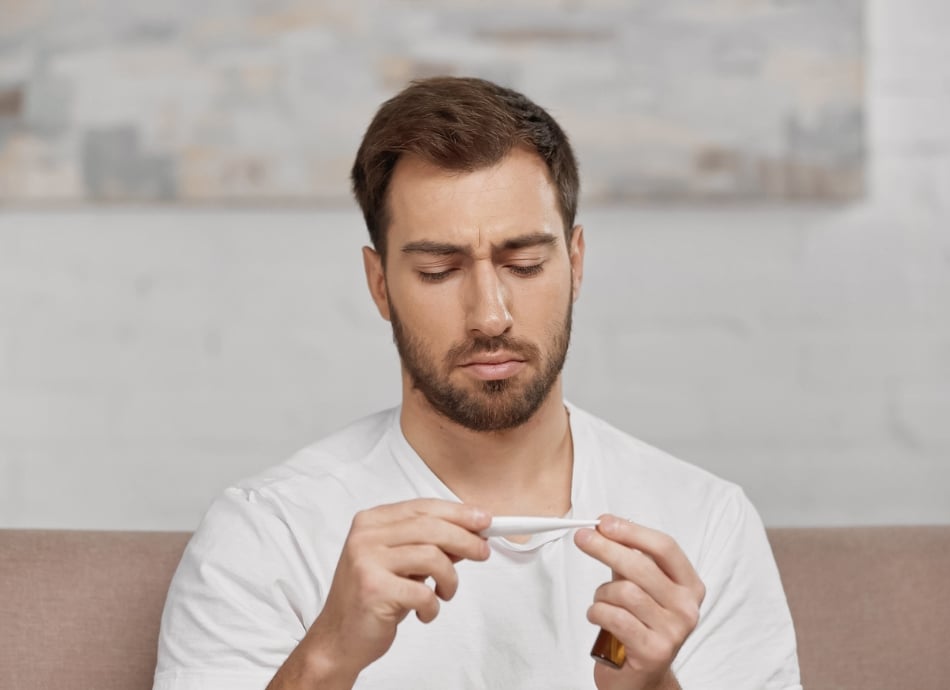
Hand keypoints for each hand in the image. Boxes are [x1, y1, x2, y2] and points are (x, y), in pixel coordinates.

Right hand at [268, 499, 490, 688]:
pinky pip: (423, 592)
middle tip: (483, 552)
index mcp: (372, 521)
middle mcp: (366, 536)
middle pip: (431, 527)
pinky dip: (433, 605)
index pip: (423, 507)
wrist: (338, 638)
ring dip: (450, 579)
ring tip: (444, 593)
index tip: (484, 520)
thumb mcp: (402, 562)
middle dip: (466, 540)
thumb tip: (471, 531)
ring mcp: (366, 561)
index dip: (458, 512)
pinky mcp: (373, 589)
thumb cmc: (373, 598)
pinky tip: (424, 612)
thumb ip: (429, 544)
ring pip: (433, 556)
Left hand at [574, 516, 704, 689]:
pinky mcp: (653, 651)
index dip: (632, 531)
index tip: (604, 522)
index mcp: (689, 586)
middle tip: (583, 538)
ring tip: (600, 602)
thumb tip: (604, 527)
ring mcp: (673, 631)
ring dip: (602, 593)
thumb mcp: (640, 588)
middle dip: (605, 548)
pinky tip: (598, 617)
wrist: (642, 678)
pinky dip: (597, 612)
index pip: (664, 547)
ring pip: (625, 592)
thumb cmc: (640, 627)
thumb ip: (628, 560)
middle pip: (642, 565)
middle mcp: (687, 607)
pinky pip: (614, 617)